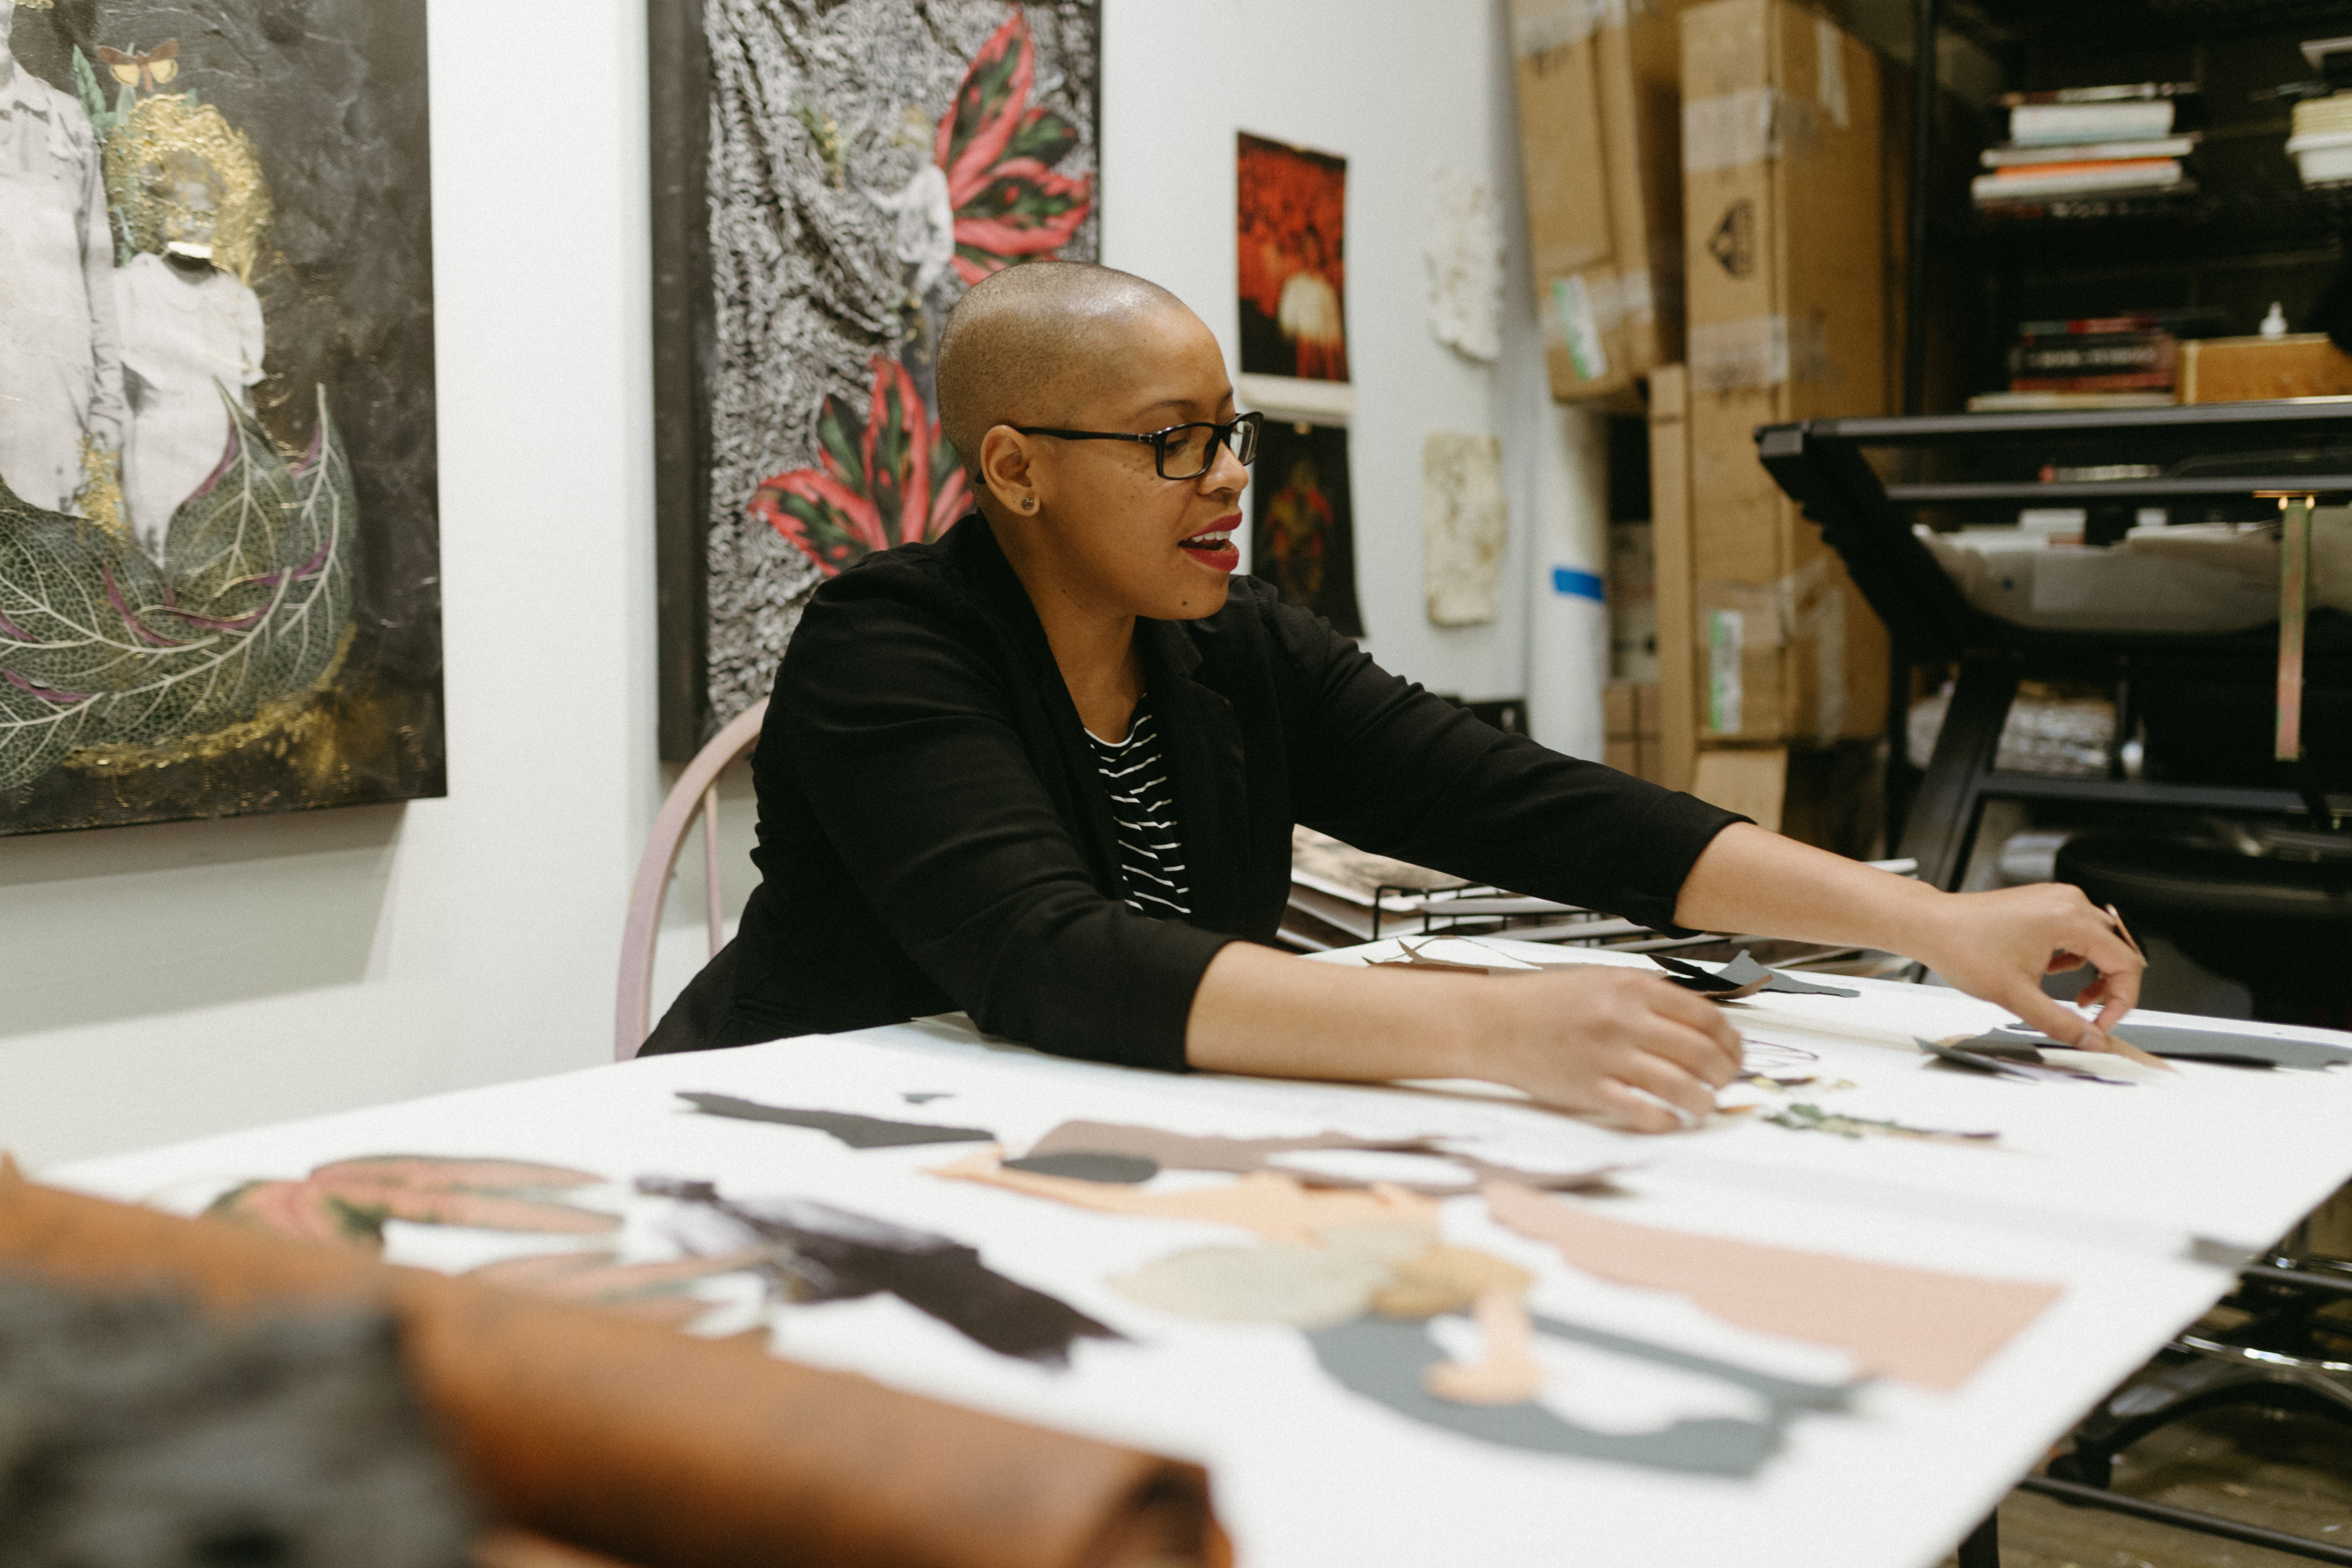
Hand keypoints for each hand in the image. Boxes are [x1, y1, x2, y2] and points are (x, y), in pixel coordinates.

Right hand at [1475, 966, 1745, 1132]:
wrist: (1491, 1023)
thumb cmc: (1544, 1002)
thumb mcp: (1600, 980)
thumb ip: (1647, 997)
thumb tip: (1698, 1023)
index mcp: (1631, 987)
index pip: (1706, 1017)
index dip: (1730, 1041)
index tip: (1733, 1054)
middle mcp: (1623, 1019)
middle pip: (1701, 1053)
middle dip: (1725, 1074)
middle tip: (1725, 1082)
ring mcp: (1606, 1056)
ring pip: (1681, 1086)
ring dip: (1704, 1102)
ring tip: (1703, 1105)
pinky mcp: (1588, 1090)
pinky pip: (1643, 1113)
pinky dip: (1666, 1121)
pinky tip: (1669, 1120)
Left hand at [1896, 882, 2150, 1058]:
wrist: (1930, 926)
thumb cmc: (1962, 947)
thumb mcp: (2017, 996)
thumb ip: (2062, 1023)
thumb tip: (2092, 1041)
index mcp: (2069, 918)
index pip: (2125, 964)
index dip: (2121, 1001)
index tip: (2104, 1024)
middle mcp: (2068, 902)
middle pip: (2117, 951)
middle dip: (2110, 988)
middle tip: (2092, 1015)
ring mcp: (2056, 900)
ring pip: (2098, 943)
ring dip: (2091, 973)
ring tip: (2067, 994)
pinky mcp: (2045, 904)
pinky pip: (2077, 934)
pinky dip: (2072, 958)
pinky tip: (2046, 971)